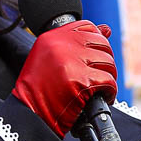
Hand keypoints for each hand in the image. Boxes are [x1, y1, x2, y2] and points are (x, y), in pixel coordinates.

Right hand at [11, 20, 116, 136]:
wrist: (29, 113)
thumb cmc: (39, 88)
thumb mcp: (50, 58)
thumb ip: (76, 43)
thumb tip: (107, 30)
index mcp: (53, 36)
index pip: (88, 27)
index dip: (97, 41)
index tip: (96, 54)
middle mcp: (62, 45)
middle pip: (102, 44)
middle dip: (105, 62)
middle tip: (99, 76)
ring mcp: (72, 62)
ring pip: (108, 63)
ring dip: (108, 77)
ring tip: (100, 88)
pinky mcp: (81, 81)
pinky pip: (108, 81)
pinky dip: (110, 91)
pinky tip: (104, 96)